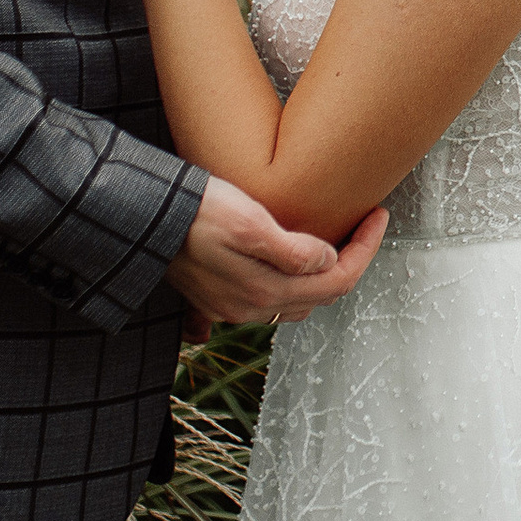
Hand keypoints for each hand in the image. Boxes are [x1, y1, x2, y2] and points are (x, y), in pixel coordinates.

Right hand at [168, 174, 387, 325]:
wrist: (140, 218)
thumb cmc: (195, 213)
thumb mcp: (249, 223)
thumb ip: (292, 251)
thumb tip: (327, 262)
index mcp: (264, 291)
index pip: (337, 281)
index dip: (366, 250)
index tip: (379, 216)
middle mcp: (249, 308)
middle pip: (320, 294)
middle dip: (350, 262)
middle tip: (364, 224)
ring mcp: (230, 306)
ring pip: (294, 299)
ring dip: (321, 274)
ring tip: (336, 238)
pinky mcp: (214, 296)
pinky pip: (264, 297)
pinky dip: (289, 283)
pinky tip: (292, 268)